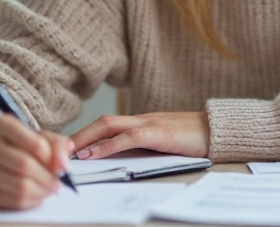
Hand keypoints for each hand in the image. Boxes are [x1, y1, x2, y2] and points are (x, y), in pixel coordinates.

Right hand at [0, 114, 72, 209]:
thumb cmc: (16, 144)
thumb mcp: (36, 135)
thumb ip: (55, 144)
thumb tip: (63, 164)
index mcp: (1, 124)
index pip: (35, 144)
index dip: (53, 158)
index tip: (61, 165)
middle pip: (26, 166)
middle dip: (48, 178)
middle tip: (57, 182)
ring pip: (20, 187)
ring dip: (41, 192)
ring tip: (47, 189)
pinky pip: (13, 201)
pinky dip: (31, 201)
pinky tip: (34, 195)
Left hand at [68, 111, 209, 159]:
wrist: (221, 130)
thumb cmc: (196, 139)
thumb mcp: (166, 143)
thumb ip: (147, 147)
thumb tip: (125, 160)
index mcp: (144, 121)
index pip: (109, 124)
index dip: (88, 133)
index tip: (70, 146)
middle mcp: (143, 118)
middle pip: (103, 122)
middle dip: (79, 134)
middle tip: (58, 148)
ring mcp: (150, 123)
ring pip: (109, 126)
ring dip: (86, 138)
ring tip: (69, 152)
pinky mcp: (159, 133)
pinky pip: (127, 138)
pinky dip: (107, 146)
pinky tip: (93, 154)